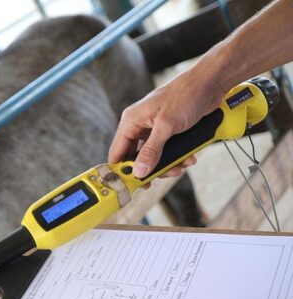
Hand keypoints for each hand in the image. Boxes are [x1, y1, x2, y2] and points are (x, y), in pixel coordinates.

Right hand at [108, 66, 226, 179]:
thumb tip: (139, 171)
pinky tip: (189, 157)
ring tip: (181, 166)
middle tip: (163, 175)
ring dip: (168, 164)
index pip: (117, 151)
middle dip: (151, 169)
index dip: (122, 169)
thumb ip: (151, 151)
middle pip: (136, 157)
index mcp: (131, 121)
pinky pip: (168, 151)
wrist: (211, 83)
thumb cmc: (186, 95)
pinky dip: (178, 157)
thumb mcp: (166, 127)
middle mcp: (140, 125)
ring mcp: (155, 128)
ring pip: (154, 156)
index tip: (130, 184)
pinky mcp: (169, 130)